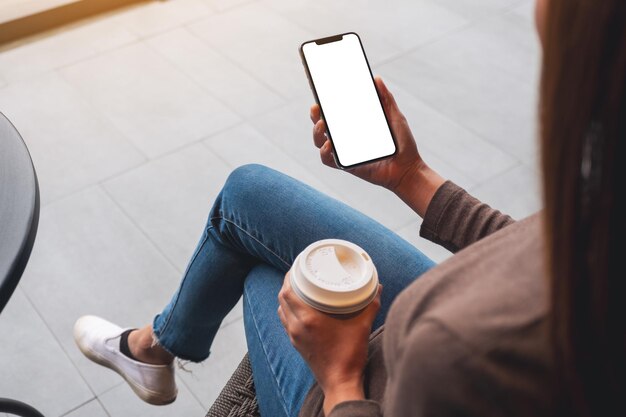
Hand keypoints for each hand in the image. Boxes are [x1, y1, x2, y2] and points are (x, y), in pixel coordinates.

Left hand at [278, 274, 381, 414]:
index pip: (288, 291)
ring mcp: (294, 336)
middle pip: (282, 298)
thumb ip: (371, 304)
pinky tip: (300, 307)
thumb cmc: (350, 354)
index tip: (297, 265)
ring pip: (282, 309)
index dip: (289, 276)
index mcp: (308, 318)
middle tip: (299, 273)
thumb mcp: (363, 326)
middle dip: (288, 283)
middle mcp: (297, 325)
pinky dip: (289, 310)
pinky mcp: (296, 344)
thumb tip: (377, 287)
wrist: (340, 382)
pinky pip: (286, 321)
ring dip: (287, 297)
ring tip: (298, 287)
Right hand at [311, 77, 422, 190]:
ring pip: (320, 142)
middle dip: (314, 115)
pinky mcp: (346, 166)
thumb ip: (386, 99)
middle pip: (322, 125)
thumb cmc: (402, 144)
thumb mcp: (395, 117)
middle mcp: (346, 138)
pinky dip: (324, 152)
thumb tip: (376, 79)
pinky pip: (328, 160)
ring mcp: (345, 152)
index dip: (323, 103)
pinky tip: (329, 144)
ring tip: (322, 125)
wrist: (408, 168)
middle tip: (316, 107)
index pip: (334, 112)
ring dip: (316, 132)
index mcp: (354, 125)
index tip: (319, 91)